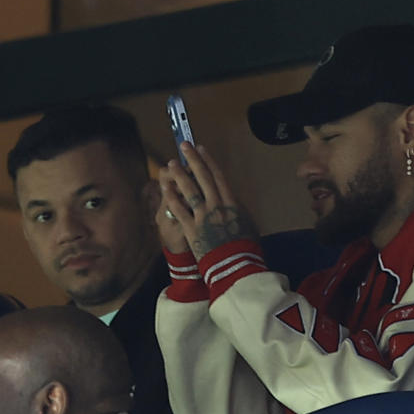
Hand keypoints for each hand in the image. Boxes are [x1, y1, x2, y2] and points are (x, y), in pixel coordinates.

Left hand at [158, 143, 257, 260]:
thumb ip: (239, 210)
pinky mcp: (192, 229)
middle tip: (184, 146)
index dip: (208, 161)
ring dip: (179, 175)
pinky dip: (171, 197)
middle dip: (193, 160)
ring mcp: (203, 217)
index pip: (218, 176)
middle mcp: (217, 205)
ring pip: (189, 190)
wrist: (236, 267)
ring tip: (171, 163)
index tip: (202, 149)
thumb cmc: (245, 248)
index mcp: (232, 203)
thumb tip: (234, 200)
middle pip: (202, 178)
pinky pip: (179, 210)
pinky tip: (165, 188)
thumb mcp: (247, 224)